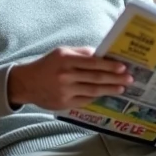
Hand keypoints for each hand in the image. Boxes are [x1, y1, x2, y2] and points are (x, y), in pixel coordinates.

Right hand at [8, 47, 132, 110]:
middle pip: (96, 78)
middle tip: (129, 78)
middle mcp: (66, 75)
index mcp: (66, 59)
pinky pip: (85, 100)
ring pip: (93, 91)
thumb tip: (101, 54)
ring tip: (122, 88)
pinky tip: (105, 94)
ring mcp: (65, 91)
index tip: (123, 67)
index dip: (109, 65)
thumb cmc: (47, 65)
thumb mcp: (61, 52)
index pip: (93, 63)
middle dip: (115, 78)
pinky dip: (96, 97)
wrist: (26, 83)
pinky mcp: (64, 103)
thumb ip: (81, 53)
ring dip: (109, 89)